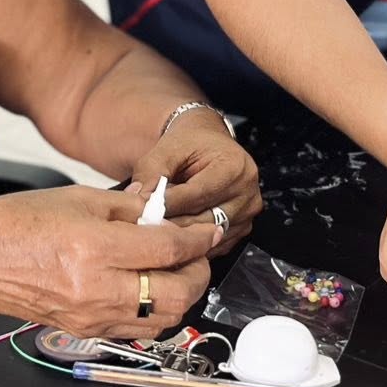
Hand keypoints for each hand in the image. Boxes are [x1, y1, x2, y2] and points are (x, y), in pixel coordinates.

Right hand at [0, 186, 220, 337]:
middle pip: (177, 292)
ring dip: (183, 294)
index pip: (169, 249)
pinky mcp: (88, 331)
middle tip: (198, 251)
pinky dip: (158, 310)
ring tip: (179, 270)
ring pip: (165, 318)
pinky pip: (140, 329)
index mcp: (94, 248)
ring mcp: (94, 316)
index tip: (210, 227)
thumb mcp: (78, 198)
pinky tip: (153, 288)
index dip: (198, 237)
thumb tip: (165, 212)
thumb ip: (129, 208)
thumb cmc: (17, 225)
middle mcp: (98, 289)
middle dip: (200, 270)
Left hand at [127, 108, 260, 253]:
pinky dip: (195, 242)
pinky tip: (176, 235)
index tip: (143, 210)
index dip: (168, 204)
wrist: (208, 142)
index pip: (197, 194)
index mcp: (234, 166)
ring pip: (209, 235)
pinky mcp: (243, 228)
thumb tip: (138, 198)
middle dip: (172, 223)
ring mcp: (248, 211)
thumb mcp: (167, 148)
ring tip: (157, 229)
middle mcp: (247, 190)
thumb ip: (151, 172)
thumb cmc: (191, 143)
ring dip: (182, 235)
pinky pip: (216, 244)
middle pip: (204, 219)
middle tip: (144, 224)